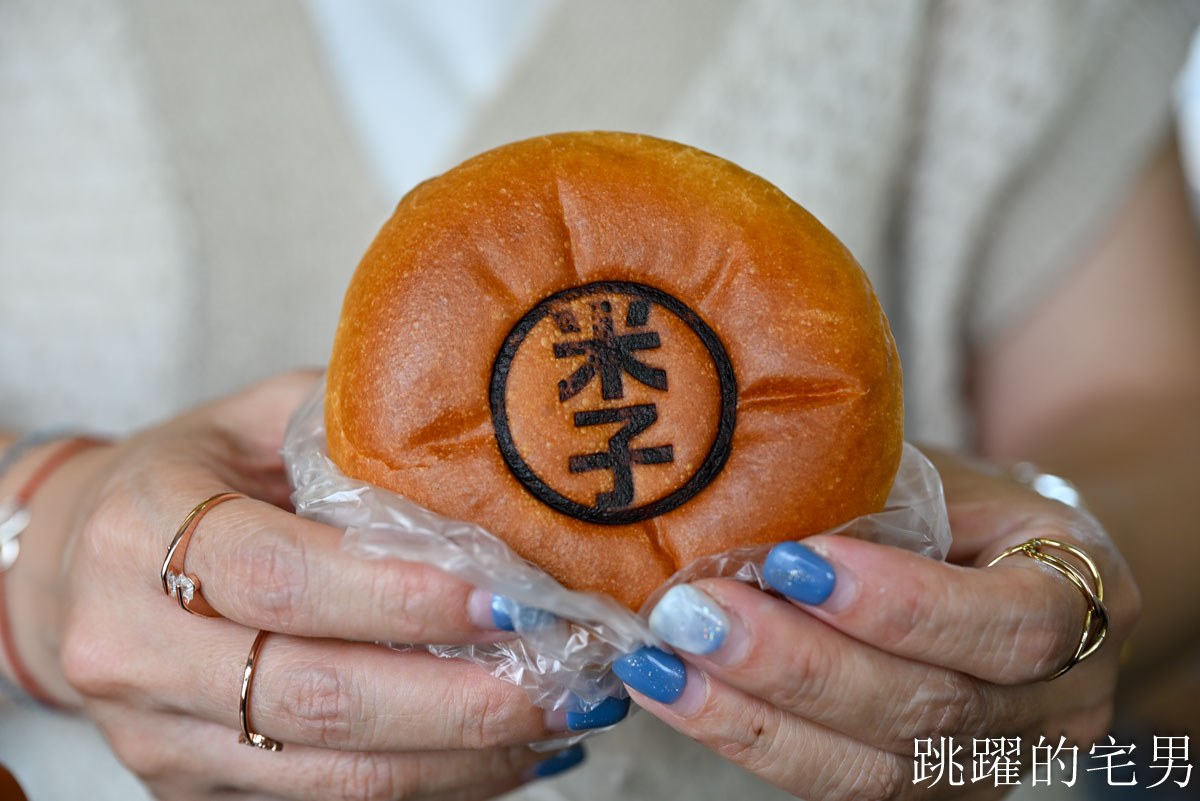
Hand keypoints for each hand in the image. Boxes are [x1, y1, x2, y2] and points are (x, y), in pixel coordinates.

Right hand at [6, 372, 602, 799]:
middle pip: (315, 698)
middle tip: (569, 678)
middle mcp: (134, 647)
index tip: (511, 599)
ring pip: (330, 776)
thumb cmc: (185, 479)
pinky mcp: (188, 789)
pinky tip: (507, 753)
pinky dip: (432, 784)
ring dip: (463, 757)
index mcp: (143, 531)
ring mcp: (157, 735)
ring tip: (561, 718)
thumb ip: (358, 434)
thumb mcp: (256, 420)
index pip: (285, 579)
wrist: (71, 572)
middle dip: (460, 700)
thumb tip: (497, 468)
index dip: (403, 599)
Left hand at [612, 449, 1138, 799]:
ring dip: (751, 715)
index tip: (795, 560)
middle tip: (697, 612)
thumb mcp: (935, 478)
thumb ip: (868, 503)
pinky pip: (830, 781)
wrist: (990, 563)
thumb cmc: (956, 504)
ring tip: (662, 661)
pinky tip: (675, 691)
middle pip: (930, 712)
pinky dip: (744, 735)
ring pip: (871, 769)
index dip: (902, 607)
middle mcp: (1056, 703)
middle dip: (798, 665)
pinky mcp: (920, 790)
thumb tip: (734, 507)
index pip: (1009, 626)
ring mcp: (988, 762)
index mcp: (1081, 597)